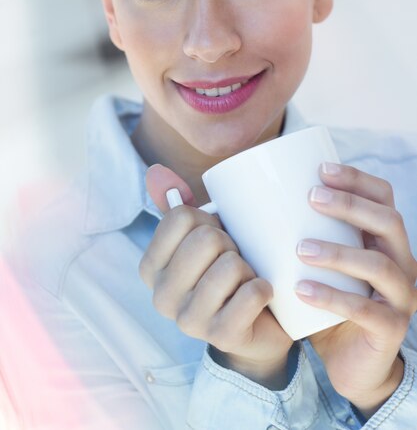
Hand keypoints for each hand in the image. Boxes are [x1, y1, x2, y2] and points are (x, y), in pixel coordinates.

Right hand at [140, 164, 292, 389]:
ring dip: (248, 268)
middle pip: (206, 239)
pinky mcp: (221, 337)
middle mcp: (161, 297)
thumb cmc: (225, 274)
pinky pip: (252, 294)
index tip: (215, 238)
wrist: (256, 327)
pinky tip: (259, 297)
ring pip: (230, 266)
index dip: (208, 220)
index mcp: (150, 268)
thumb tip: (156, 171)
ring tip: (244, 280)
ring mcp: (188, 321)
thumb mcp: (199, 238)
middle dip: (231, 244)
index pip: (180, 217)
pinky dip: (264, 289)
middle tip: (234, 261)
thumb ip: (176, 205)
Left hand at [295, 163, 416, 416]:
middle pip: (389, 222)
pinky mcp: (390, 329)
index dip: (357, 179)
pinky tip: (303, 291)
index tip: (320, 169)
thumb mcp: (319, 263)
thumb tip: (246, 200)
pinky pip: (367, 311)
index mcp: (383, 240)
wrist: (346, 361)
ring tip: (300, 248)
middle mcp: (400, 262)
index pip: (383, 197)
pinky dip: (333, 298)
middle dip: (350, 205)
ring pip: (380, 266)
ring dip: (339, 252)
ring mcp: (400, 297)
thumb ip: (301, 233)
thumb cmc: (325, 300)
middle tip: (311, 198)